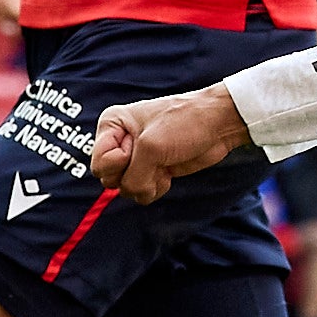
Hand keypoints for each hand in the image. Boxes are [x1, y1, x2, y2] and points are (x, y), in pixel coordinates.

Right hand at [91, 85, 249, 203]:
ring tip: (163, 162)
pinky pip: (142, 192)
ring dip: (147, 182)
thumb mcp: (151, 147)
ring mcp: (136, 158)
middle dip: (133, 175)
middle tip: (153, 156)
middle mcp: (119, 142)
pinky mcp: (152, 170)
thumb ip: (132, 176)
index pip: (99, 163)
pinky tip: (168, 171)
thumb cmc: (184, 122)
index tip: (139, 146)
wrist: (217, 125)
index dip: (118, 162)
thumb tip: (133, 194)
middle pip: (109, 179)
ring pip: (126, 189)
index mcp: (111, 125)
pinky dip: (156, 187)